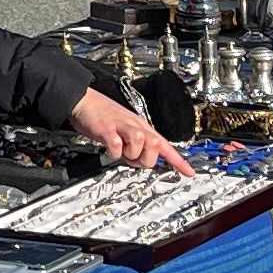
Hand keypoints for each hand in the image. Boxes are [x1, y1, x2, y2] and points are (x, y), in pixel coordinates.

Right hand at [68, 87, 191, 175]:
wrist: (83, 100)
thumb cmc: (103, 116)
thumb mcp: (125, 130)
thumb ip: (136, 146)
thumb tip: (142, 162)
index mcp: (141, 127)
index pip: (164, 145)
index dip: (178, 160)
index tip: (189, 173)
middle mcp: (135, 126)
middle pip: (155, 145)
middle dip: (145, 158)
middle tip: (131, 157)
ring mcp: (121, 126)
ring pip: (140, 143)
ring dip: (130, 154)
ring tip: (120, 151)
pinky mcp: (106, 129)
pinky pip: (116, 145)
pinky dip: (114, 152)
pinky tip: (109, 148)